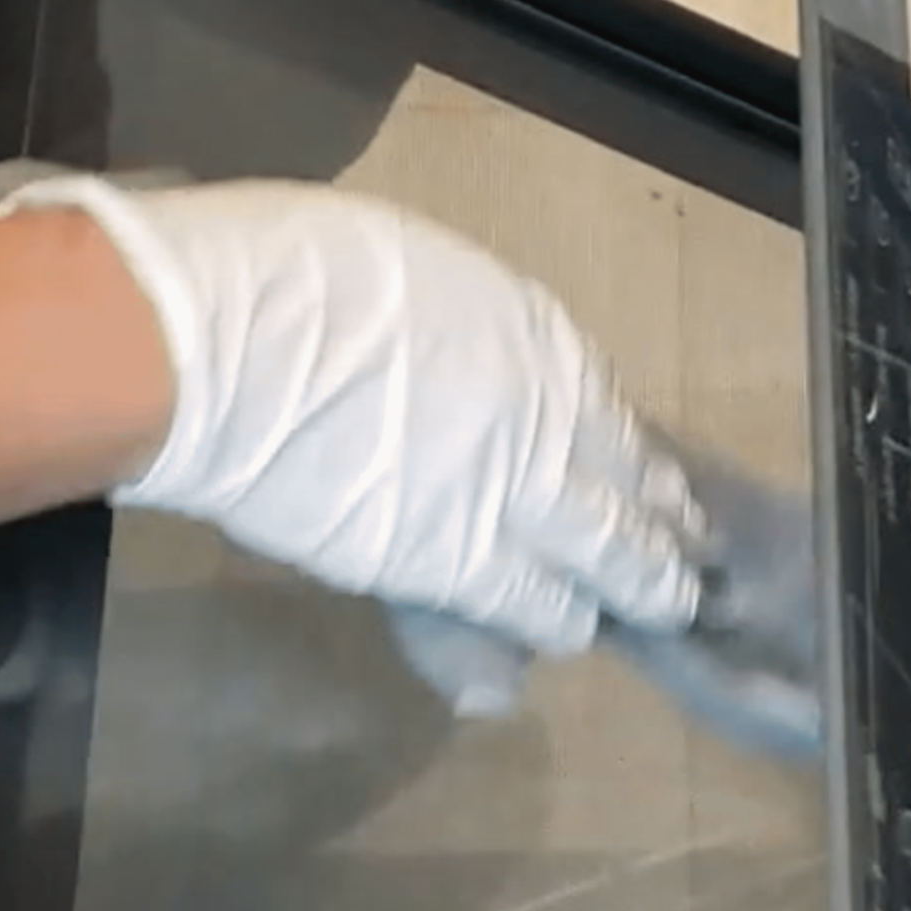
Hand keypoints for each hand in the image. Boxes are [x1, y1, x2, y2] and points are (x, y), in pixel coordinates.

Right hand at [0, 168, 702, 660]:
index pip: (609, 412)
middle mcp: (541, 410)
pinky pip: (522, 601)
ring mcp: (505, 487)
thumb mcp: (404, 272)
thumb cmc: (285, 274)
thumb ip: (455, 328)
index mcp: (528, 330)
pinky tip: (559, 638)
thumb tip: (454, 346)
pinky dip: (546, 621)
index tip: (653, 482)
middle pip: (625, 488)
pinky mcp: (449, 557)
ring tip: (651, 609)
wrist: (224, 337)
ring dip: (626, 587)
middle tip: (686, 566)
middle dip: (661, 532)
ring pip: (599, 556)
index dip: (633, 458)